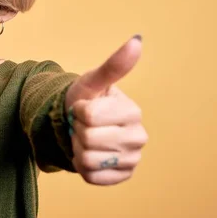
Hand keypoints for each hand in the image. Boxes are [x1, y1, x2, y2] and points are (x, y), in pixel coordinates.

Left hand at [64, 35, 147, 184]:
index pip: (90, 116)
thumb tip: (137, 40)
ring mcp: (133, 159)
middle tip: (82, 125)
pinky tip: (88, 155)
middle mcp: (139, 137)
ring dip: (77, 149)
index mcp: (133, 112)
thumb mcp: (93, 82)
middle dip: (77, 131)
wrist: (79, 126)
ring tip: (84, 139)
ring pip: (87, 160)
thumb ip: (113, 66)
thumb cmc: (86, 100)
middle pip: (88, 139)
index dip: (78, 111)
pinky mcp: (122, 177)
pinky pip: (91, 177)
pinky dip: (81, 167)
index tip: (83, 108)